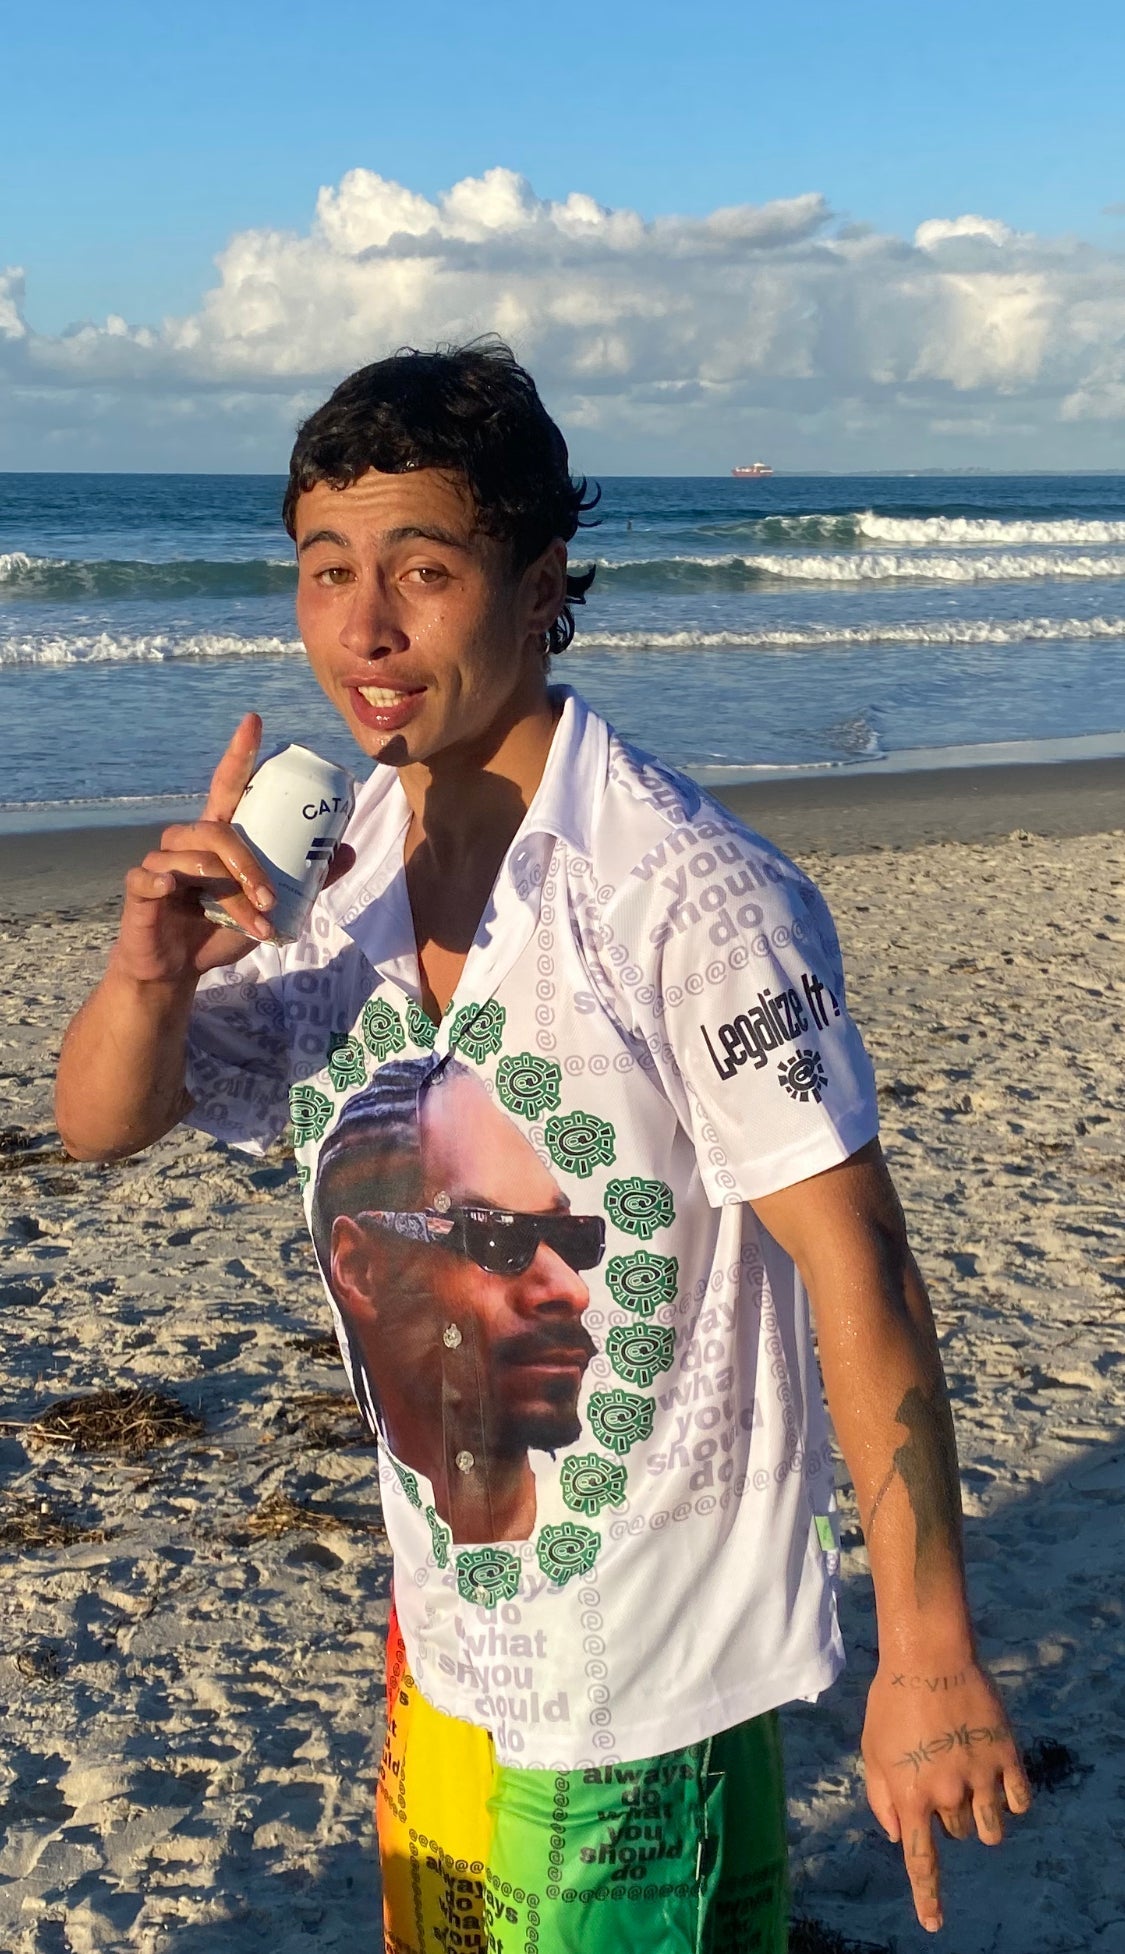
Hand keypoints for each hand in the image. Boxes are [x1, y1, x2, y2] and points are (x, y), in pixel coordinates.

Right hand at [110, 715, 352, 985]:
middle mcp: (187, 840)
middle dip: (249, 865)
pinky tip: (174, 894)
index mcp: (217, 836)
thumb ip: (306, 881)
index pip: (227, 784)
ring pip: (196, 861)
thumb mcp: (269, 906)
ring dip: (229, 896)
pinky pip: (153, 876)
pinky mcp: (139, 886)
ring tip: (254, 925)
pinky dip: (165, 883)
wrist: (178, 969)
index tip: (255, 721)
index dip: (240, 753)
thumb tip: (346, 851)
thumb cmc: (219, 930)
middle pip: (218, 830)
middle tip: (271, 899)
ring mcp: (161, 860)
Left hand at [862, 1658, 1031, 1933]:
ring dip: (981, 1814)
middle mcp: (947, 1793)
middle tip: (940, 1770)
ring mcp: (980, 1775)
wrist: (928, 1655)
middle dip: (949, 1813)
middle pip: (957, 1833)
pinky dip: (1010, 1797)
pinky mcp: (1006, 1755)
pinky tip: (997, 1773)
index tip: (934, 1924)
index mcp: (911, 1794)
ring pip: (990, 1826)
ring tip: (970, 1776)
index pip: (921, 1860)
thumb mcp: (872, 1748)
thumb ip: (881, 1796)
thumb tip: (897, 1836)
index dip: (928, 1896)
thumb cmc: (892, 1700)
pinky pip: (1018, 1800)